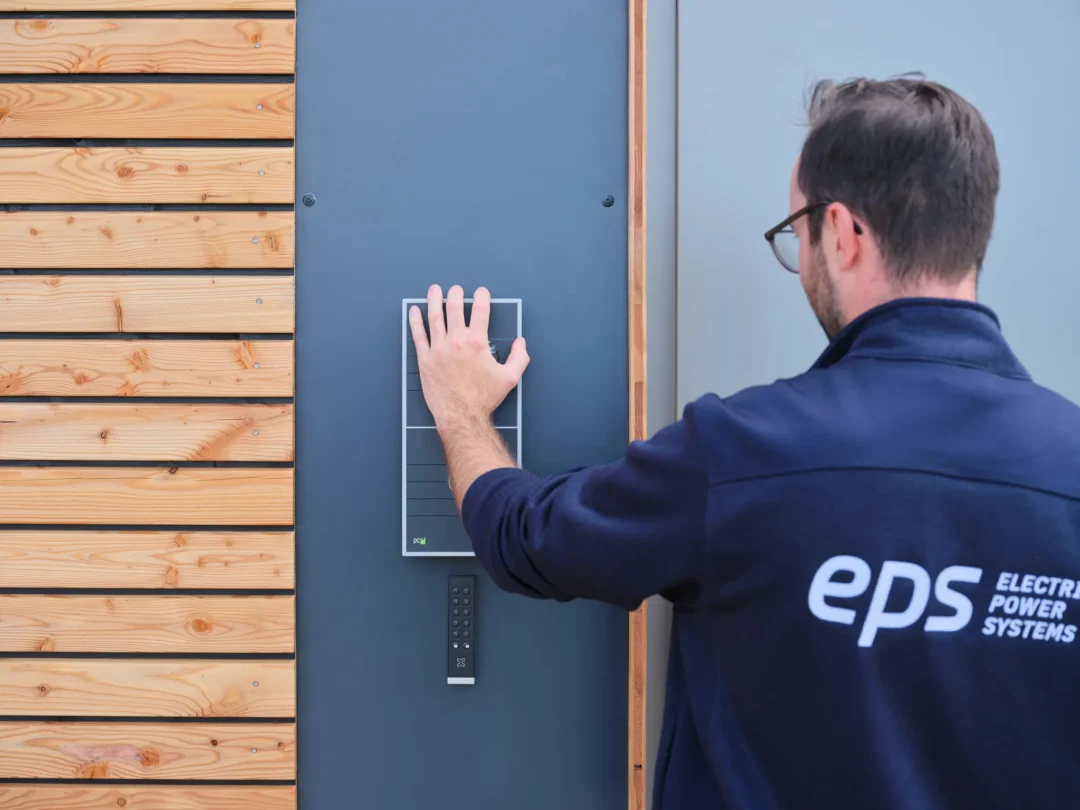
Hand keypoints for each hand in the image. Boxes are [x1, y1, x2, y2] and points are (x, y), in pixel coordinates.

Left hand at [409, 284, 528, 432]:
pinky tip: (414, 311)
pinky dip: (415, 321)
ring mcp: (438, 349)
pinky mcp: (425, 360)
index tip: (481, 292)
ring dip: (434, 300)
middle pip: (454, 309)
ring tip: (434, 290)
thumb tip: (520, 342)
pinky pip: (418, 335)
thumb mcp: (510, 378)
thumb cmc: (485, 398)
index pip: (480, 311)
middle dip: (456, 295)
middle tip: (457, 289)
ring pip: (435, 317)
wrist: (462, 416)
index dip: (482, 298)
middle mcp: (456, 341)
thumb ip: (519, 357)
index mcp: (477, 343)